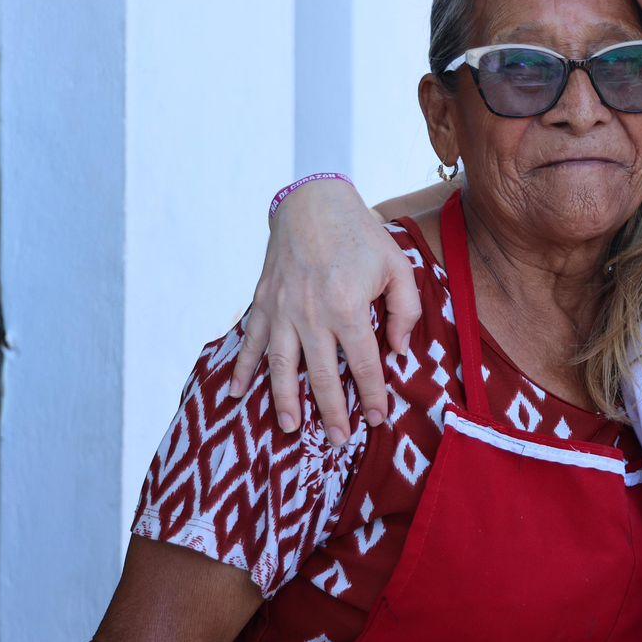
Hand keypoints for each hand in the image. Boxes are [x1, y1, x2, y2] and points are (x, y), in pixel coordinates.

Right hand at [231, 178, 420, 442]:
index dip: (372, 394)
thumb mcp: (398, 266)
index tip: (378, 419)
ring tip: (290, 429)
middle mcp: (310, 314)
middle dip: (330, 412)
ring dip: (283, 400)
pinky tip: (235, 393)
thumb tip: (397, 350)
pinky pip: (251, 342)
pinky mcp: (263, 302)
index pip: (362, 363)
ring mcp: (281, 310)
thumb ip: (405, 310)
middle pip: (320, 375)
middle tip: (337, 440)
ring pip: (281, 367)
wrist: (312, 202)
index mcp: (346, 306)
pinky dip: (241, 368)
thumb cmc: (361, 235)